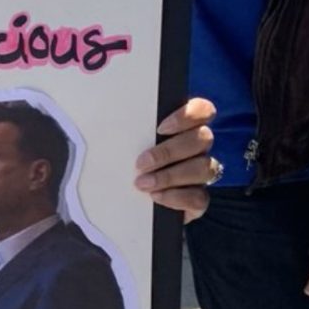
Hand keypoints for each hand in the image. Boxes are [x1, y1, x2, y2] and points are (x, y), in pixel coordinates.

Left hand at [134, 98, 216, 223]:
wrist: (122, 193)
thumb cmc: (124, 156)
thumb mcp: (122, 137)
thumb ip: (124, 125)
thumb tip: (104, 116)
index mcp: (184, 125)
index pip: (203, 110)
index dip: (188, 116)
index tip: (160, 128)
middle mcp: (198, 146)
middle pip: (202, 139)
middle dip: (169, 152)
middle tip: (141, 163)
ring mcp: (201, 172)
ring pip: (204, 168)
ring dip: (170, 176)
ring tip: (143, 183)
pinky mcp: (198, 198)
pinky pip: (199, 198)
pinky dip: (177, 197)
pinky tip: (156, 196)